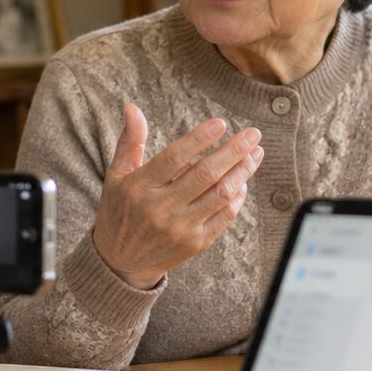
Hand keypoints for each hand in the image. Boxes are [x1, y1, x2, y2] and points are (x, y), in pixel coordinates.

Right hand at [92, 104, 263, 289]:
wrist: (120, 263)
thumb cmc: (118, 211)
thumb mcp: (116, 176)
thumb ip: (130, 142)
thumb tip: (132, 107)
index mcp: (140, 187)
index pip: (174, 158)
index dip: (198, 139)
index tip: (221, 123)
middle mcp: (161, 209)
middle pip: (204, 175)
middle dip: (233, 151)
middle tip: (253, 134)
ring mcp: (180, 228)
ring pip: (220, 195)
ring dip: (242, 172)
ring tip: (255, 153)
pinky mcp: (195, 243)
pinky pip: (224, 216)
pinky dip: (237, 197)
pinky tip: (243, 181)